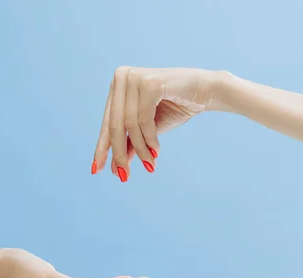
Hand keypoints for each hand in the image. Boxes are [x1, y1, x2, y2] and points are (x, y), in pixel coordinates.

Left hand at [92, 67, 223, 181]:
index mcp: (117, 84)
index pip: (107, 122)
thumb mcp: (147, 129)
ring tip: (150, 164)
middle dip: (118, 153)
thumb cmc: (175, 107)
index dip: (102, 147)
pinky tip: (157, 150)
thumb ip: (130, 144)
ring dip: (140, 148)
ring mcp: (135, 77)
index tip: (96, 170)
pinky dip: (149, 138)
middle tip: (123, 176)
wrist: (206, 91)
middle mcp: (122, 76)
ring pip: (129, 124)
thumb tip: (114, 169)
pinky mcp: (150, 83)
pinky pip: (143, 119)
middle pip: (115, 124)